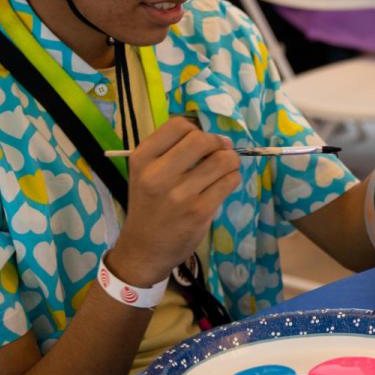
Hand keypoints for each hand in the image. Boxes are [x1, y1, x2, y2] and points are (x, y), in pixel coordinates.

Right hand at [109, 118, 240, 285]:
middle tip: (219, 153)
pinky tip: (223, 184)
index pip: (179, 125)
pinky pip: (229, 181)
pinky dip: (232, 178)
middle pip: (202, 139)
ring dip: (230, 160)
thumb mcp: (146, 173)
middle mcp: (158, 174)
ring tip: (224, 169)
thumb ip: (173, 151)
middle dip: (218, 143)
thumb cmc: (149, 206)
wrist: (143, 250)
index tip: (201, 143)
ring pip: (222, 160)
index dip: (197, 130)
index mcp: (142, 158)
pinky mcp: (199, 211)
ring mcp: (180, 194)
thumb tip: (221, 139)